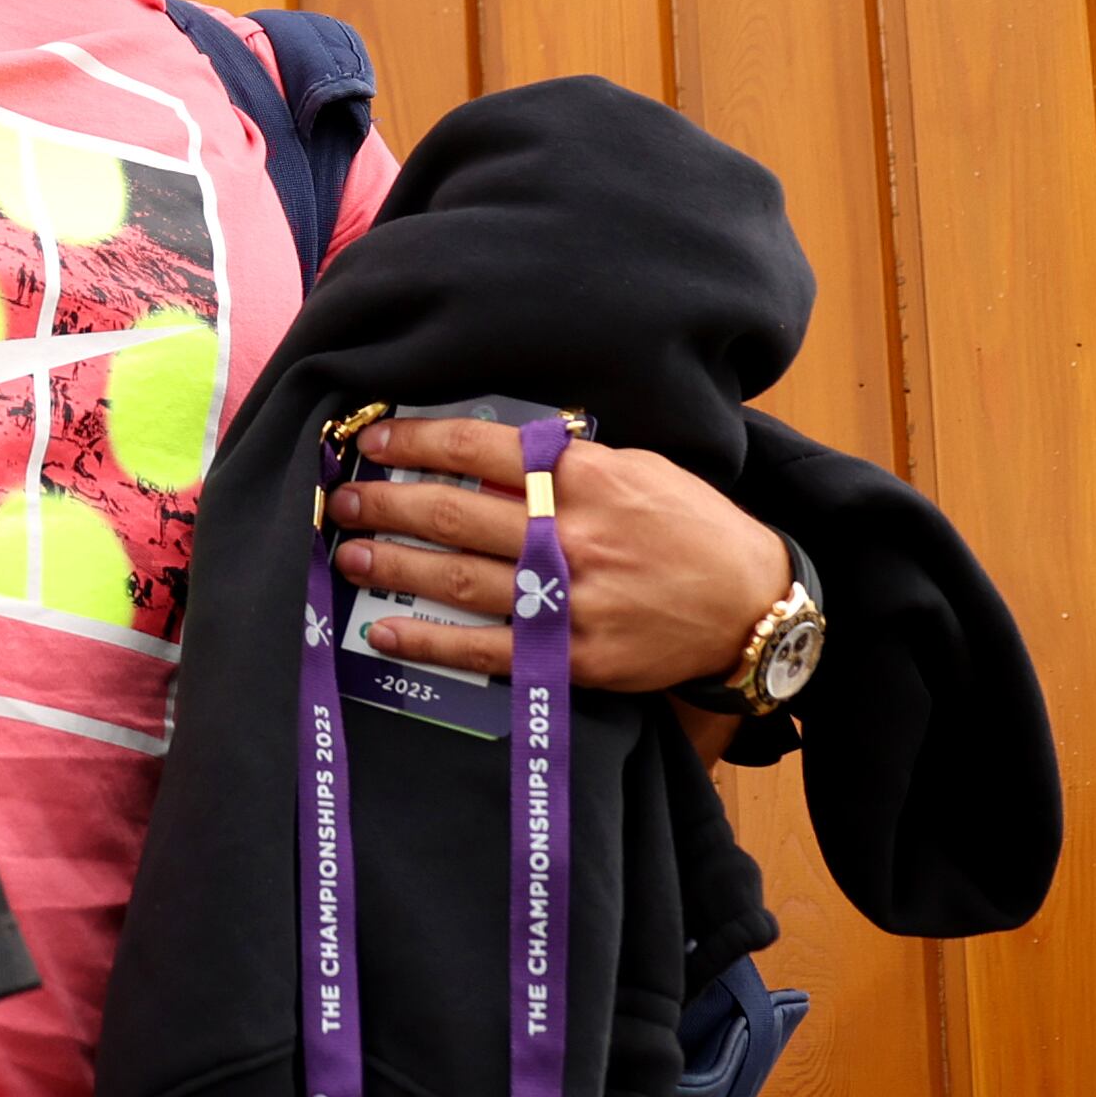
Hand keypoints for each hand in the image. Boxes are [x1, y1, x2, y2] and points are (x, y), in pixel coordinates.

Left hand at [327, 416, 786, 694]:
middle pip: (456, 514)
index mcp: (587, 479)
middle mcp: (572, 537)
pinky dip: (431, 640)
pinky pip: (488, 648)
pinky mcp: (577, 656)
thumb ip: (565, 463)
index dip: (417, 443)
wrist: (753, 603)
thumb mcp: (636, 469)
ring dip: (395, 565)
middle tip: (342, 499)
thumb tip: (485, 452)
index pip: (481, 450)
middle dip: (388, 504)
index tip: (374, 441)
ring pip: (460, 578)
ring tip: (349, 553)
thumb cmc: (691, 526)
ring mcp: (573, 600)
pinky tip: (387, 630)